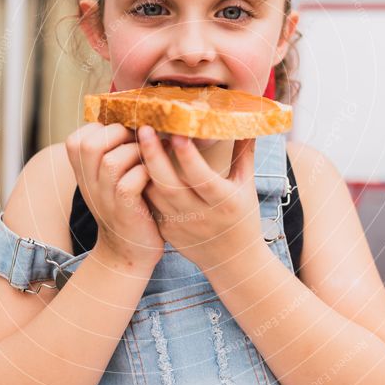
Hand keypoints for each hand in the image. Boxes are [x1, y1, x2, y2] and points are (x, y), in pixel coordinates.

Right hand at [65, 123, 164, 270]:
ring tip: (151, 157)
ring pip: (112, 161)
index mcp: (82, 172)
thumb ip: (115, 150)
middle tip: (140, 141)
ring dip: (137, 154)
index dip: (105, 129)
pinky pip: (130, 182)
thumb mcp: (112, 177)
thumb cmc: (129, 205)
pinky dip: (145, 174)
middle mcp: (88, 184)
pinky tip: (154, 177)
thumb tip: (138, 116)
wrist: (129, 251)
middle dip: (120, 136)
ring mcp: (104, 198)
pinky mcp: (124, 211)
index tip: (124, 135)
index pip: (78, 138)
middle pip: (90, 144)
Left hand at [137, 126, 261, 269]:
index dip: (189, 157)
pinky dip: (142, 184)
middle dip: (154, 155)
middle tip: (145, 129)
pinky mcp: (167, 230)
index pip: (202, 178)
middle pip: (171, 185)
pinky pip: (150, 204)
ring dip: (143, 167)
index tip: (176, 133)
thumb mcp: (247, 187)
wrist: (233, 262)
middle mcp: (200, 215)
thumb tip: (248, 122)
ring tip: (136, 140)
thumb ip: (244, 155)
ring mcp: (180, 225)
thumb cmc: (242, 219)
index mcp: (224, 202)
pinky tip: (136, 163)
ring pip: (154, 194)